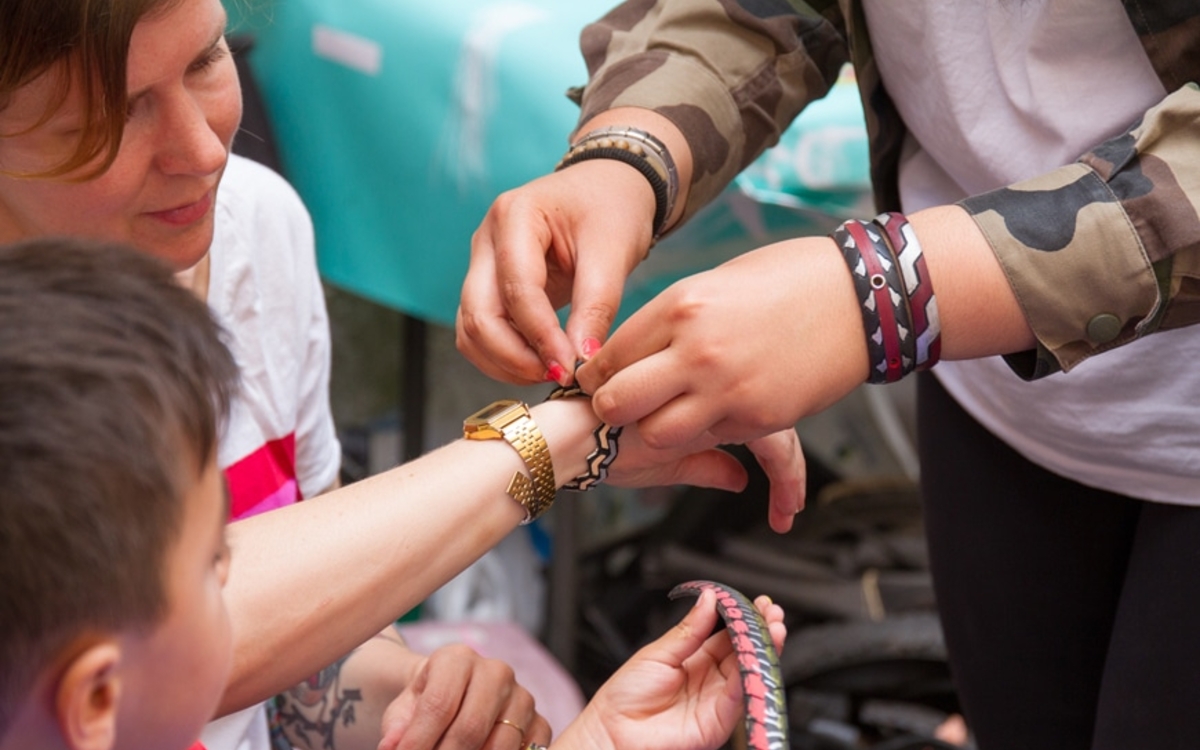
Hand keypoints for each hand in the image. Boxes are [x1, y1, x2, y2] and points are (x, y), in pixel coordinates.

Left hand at [377, 643, 550, 749]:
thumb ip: (397, 726)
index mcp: (458, 658)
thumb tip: (391, 747)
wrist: (456, 692)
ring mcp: (522, 696)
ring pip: (499, 745)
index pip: (439, 705)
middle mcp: (496, 671)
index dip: (418, 741)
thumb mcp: (404, 708)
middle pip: (470, 728)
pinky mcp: (539, 721)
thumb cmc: (426, 701)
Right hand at [457, 159, 655, 385]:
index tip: (570, 367)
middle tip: (558, 375)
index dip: (541, 336)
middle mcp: (486, 239)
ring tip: (551, 371)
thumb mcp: (614, 251)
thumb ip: (596, 305)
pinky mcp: (488, 287)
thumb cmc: (611, 208)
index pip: (517, 289)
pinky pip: (479, 332)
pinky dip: (503, 357)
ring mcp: (481, 264)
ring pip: (471, 330)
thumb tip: (580, 360)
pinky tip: (539, 363)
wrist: (606, 190)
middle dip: (515, 356)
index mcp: (515, 216)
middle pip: (479, 314)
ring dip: (505, 362)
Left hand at [556, 589, 785, 749]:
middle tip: (771, 613)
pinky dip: (751, 678)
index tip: (757, 603)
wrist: (613, 731)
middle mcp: (710, 678)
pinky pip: (739, 698)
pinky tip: (756, 658)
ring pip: (748, 672)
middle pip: (744, 652)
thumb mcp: (659, 652)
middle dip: (761, 632)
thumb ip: (690, 630)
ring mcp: (716, 699)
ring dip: (764, 651)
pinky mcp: (718, 721)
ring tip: (773, 630)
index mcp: (695, 657)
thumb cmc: (626, 695)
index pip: (728, 634)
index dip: (743, 619)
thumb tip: (709, 599)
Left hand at [578, 236, 866, 452]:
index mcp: (679, 306)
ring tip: (665, 414)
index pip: (608, 356)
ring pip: (655, 435)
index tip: (597, 380)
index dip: (596, 374)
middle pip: (618, 403)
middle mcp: (696, 351)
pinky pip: (708, 440)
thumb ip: (670, 320)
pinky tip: (711, 413)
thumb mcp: (715, 283)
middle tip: (618, 406)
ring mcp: (727, 389)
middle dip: (610, 409)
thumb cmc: (788, 279)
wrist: (861, 297)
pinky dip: (701, 434)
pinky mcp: (758, 417)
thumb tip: (631, 350)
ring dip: (653, 429)